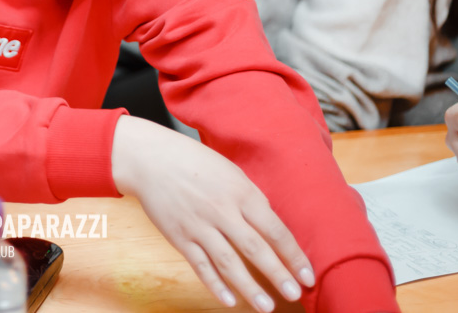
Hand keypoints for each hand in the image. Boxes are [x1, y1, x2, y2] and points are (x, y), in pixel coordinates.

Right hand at [111, 116, 313, 311]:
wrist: (150, 159)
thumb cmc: (194, 161)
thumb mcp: (230, 171)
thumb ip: (250, 198)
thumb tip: (270, 227)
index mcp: (240, 192)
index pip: (274, 229)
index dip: (293, 255)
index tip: (307, 275)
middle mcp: (221, 210)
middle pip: (255, 248)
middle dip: (278, 274)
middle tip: (295, 294)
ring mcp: (198, 225)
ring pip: (228, 262)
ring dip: (249, 287)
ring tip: (266, 307)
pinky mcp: (179, 237)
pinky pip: (200, 265)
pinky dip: (214, 284)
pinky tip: (229, 300)